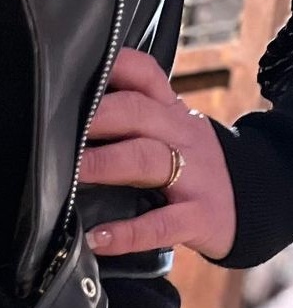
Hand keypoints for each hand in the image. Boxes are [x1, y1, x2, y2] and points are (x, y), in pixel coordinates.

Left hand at [79, 47, 236, 261]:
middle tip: (56, 129)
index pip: (145, 75)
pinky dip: (127, 234)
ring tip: (71, 175)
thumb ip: (133, 122)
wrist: (251, 203)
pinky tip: (98, 238)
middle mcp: (181, 136)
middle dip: (97, 117)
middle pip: (137, 113)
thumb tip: (72, 121)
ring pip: (146, 159)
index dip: (114, 69)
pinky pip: (160, 224)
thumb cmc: (193, 169)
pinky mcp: (198, 216)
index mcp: (171, 113)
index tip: (74, 75)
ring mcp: (192, 175)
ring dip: (105, 164)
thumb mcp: (172, 134)